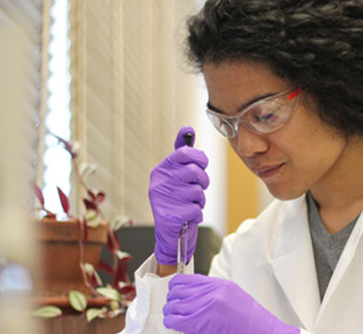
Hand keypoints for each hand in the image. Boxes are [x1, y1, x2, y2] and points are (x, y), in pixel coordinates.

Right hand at [149, 126, 208, 264]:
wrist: (170, 233)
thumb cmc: (178, 200)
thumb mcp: (179, 175)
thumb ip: (183, 154)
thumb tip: (188, 129)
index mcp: (161, 169)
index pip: (185, 153)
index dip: (200, 159)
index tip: (202, 165)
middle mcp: (159, 182)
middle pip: (196, 172)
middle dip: (203, 182)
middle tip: (196, 190)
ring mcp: (163, 198)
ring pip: (198, 191)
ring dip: (199, 200)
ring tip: (188, 205)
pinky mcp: (170, 215)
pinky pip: (197, 208)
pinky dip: (197, 214)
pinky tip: (187, 217)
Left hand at [163, 274, 299, 333]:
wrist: (261, 331)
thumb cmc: (250, 318)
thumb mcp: (232, 295)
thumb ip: (212, 291)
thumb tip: (192, 293)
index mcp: (218, 284)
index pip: (185, 279)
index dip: (175, 286)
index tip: (174, 292)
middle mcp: (210, 293)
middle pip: (177, 291)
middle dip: (171, 299)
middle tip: (173, 307)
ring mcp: (205, 307)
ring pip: (173, 305)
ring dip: (170, 311)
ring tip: (173, 316)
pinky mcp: (200, 323)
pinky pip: (175, 320)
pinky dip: (171, 322)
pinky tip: (175, 324)